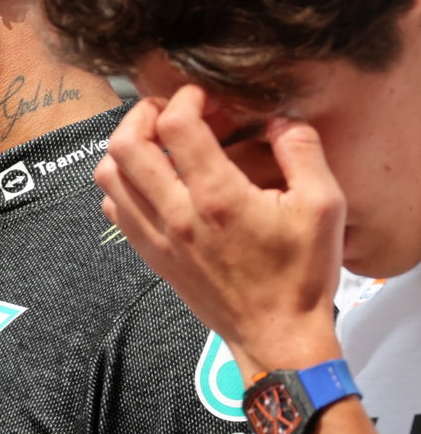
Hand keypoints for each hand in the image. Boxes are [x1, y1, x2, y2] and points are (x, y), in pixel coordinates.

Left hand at [95, 85, 345, 375]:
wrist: (276, 335)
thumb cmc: (300, 275)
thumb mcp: (324, 206)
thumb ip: (303, 151)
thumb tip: (278, 119)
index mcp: (218, 198)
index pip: (175, 126)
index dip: (185, 98)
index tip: (203, 98)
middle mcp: (177, 215)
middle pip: (125, 145)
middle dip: (142, 114)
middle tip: (168, 111)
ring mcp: (157, 236)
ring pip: (108, 176)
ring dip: (125, 148)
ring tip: (156, 142)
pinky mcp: (150, 254)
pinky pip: (114, 208)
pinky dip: (122, 185)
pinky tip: (152, 181)